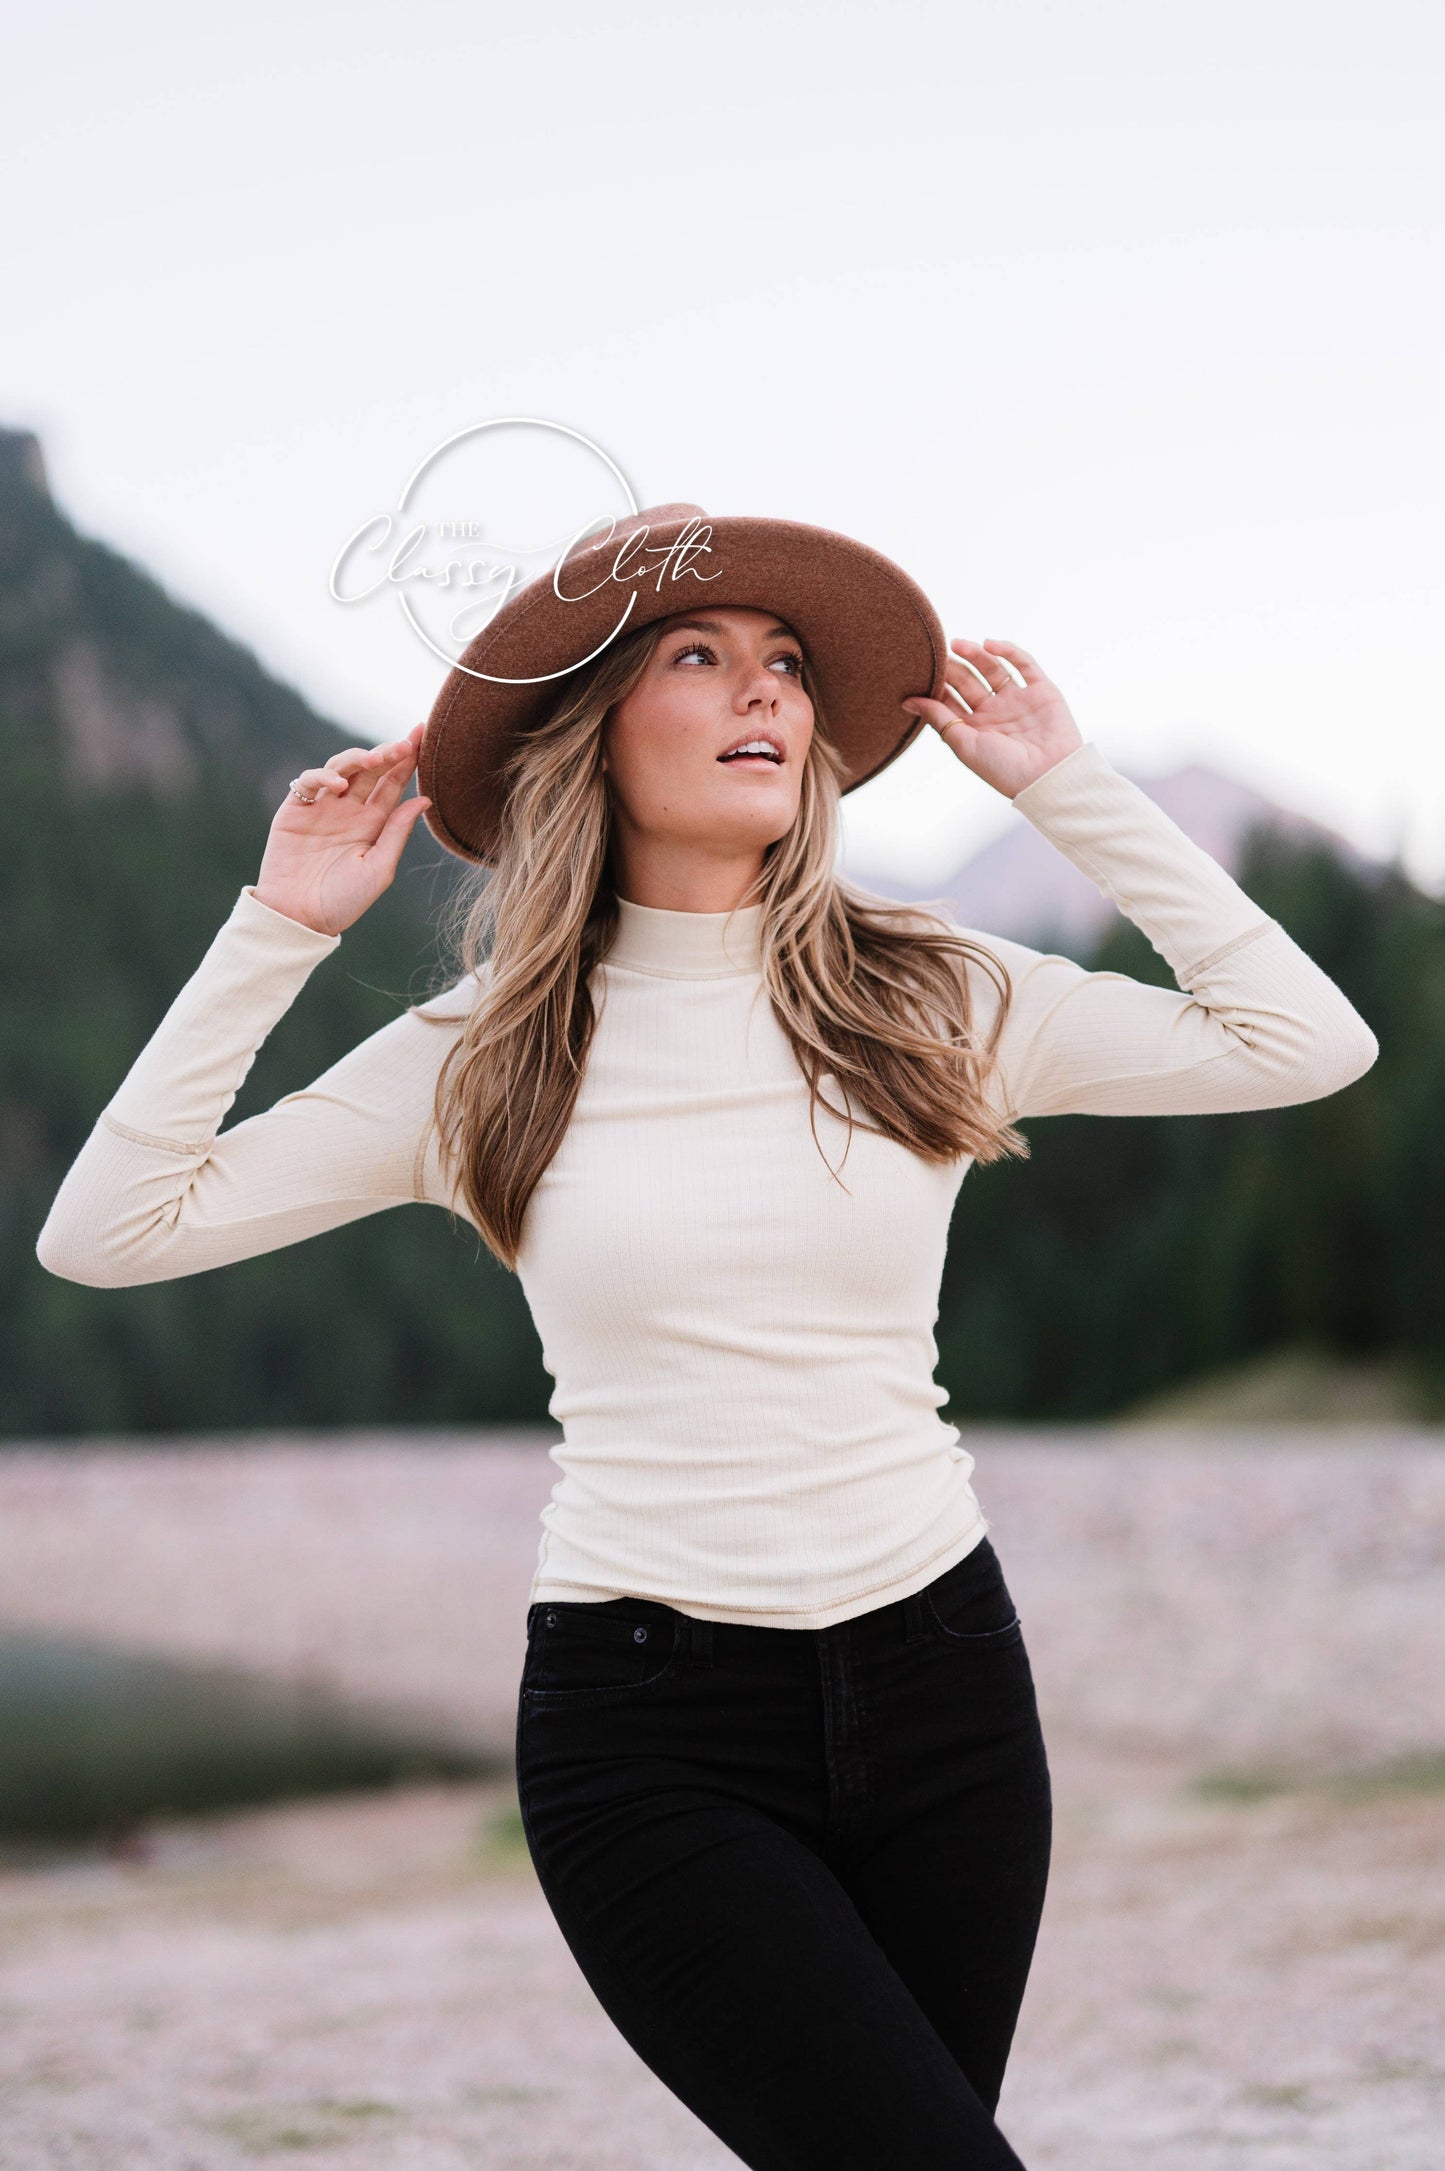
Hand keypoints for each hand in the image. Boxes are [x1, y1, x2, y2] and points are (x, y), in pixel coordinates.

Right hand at [252, 722, 431, 935]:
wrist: (300, 917)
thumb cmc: (343, 901)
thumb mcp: (379, 868)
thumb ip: (398, 832)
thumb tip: (424, 800)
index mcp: (373, 823)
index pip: (393, 784)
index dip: (407, 760)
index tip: (422, 735)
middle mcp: (349, 810)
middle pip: (371, 771)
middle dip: (388, 753)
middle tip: (404, 743)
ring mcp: (322, 808)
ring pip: (342, 768)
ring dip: (358, 758)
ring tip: (376, 759)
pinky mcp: (295, 809)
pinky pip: (309, 782)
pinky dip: (323, 777)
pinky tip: (339, 786)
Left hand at [901, 638, 1083, 800]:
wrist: (1049, 776)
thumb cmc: (1003, 769)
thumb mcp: (964, 744)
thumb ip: (938, 719)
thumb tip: (907, 701)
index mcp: (975, 728)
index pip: (951, 700)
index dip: (937, 685)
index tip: (920, 671)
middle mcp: (995, 712)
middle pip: (969, 682)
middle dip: (953, 667)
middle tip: (937, 652)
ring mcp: (1018, 699)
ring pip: (993, 668)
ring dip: (976, 655)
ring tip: (957, 644)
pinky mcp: (1041, 690)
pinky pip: (1024, 664)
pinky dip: (1008, 651)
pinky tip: (989, 644)